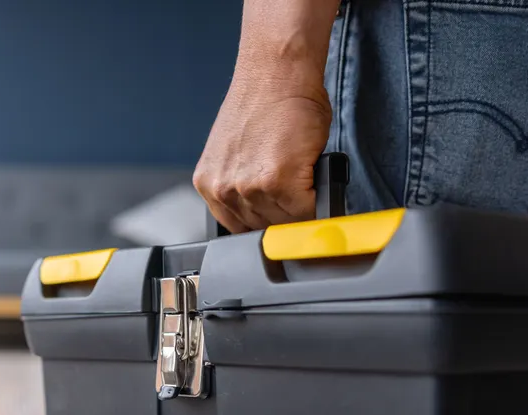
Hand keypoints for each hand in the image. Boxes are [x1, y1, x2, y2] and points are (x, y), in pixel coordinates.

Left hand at [193, 0, 339, 232]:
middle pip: (264, 228)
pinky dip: (318, 197)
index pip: (241, 228)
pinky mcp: (276, 183)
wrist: (277, 72)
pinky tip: (314, 172)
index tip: (282, 213)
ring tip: (305, 174)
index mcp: (209, 185)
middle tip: (299, 188)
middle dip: (286, 213)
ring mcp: (247, 188)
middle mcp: (223, 190)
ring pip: (286, 222)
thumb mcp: (239, 155)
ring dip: (303, 206)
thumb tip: (267, 211)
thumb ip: (245, 186)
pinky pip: (305, 211)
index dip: (267, 220)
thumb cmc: (267, 104)